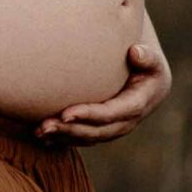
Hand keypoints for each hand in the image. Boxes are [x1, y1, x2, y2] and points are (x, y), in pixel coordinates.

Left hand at [33, 40, 172, 145]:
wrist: (148, 79)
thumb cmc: (147, 64)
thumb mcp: (152, 60)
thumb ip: (147, 56)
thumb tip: (135, 52)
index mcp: (138, 105)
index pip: (112, 113)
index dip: (90, 115)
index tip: (66, 113)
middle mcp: (126, 122)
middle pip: (96, 131)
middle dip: (70, 130)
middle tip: (45, 125)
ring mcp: (113, 129)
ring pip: (87, 137)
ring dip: (63, 136)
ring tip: (38, 131)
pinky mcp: (102, 130)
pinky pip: (81, 138)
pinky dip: (63, 139)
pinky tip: (42, 137)